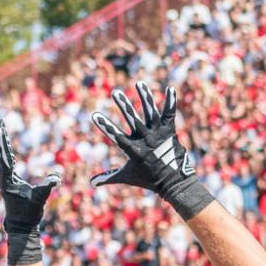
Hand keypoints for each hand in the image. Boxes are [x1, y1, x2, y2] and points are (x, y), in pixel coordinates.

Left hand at [0, 121, 61, 265]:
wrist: (22, 226)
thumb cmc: (30, 213)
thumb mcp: (41, 198)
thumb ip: (49, 185)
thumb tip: (57, 176)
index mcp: (7, 180)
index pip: (3, 157)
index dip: (3, 142)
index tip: (2, 129)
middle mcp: (2, 179)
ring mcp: (3, 180)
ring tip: (0, 130)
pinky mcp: (6, 182)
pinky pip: (1, 163)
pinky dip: (3, 153)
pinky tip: (8, 146)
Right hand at [89, 82, 213, 218]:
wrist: (173, 182)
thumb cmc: (148, 180)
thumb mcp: (127, 177)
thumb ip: (109, 177)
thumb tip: (92, 183)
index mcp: (133, 150)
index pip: (115, 135)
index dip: (105, 125)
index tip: (95, 114)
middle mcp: (145, 139)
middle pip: (132, 119)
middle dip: (124, 105)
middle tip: (116, 92)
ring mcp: (158, 134)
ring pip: (150, 112)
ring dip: (145, 97)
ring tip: (139, 83)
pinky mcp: (169, 131)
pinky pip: (170, 115)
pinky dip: (170, 102)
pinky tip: (170, 88)